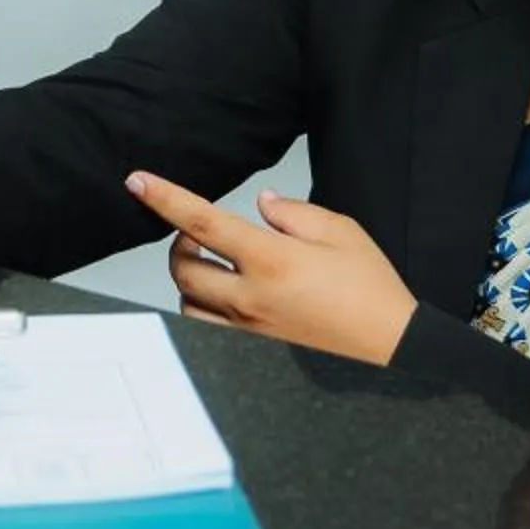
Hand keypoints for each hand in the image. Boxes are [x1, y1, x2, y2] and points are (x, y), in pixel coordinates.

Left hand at [125, 171, 415, 365]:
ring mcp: (249, 327)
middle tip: (194, 230)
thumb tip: (263, 205)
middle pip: (182, 268)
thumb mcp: (341, 233)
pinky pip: (207, 326)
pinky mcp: (254, 346)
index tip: (138, 182)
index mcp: (271, 260)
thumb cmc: (371, 290)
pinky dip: (203, 305)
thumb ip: (294, 213)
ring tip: (212, 262)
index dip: (165, 198)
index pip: (202, 222)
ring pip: (188, 301)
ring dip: (189, 276)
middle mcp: (251, 297)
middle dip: (178, 242)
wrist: (391, 346)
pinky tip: (223, 292)